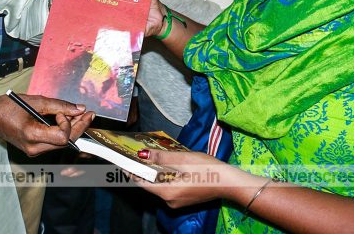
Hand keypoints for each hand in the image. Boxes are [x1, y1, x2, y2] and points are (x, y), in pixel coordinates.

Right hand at [0, 94, 93, 155]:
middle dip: (78, 127)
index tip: (63, 112)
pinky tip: (64, 120)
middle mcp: (34, 148)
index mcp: (32, 136)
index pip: (62, 137)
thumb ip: (59, 106)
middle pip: (65, 142)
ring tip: (77, 115)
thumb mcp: (35, 101)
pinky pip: (53, 143)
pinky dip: (61, 132)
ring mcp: (34, 151)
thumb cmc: (8, 107)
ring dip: (71, 129)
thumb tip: (79, 109)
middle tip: (87, 113)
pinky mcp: (34, 149)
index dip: (68, 124)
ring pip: (61, 144)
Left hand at [131, 149, 245, 207]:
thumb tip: (142, 155)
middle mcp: (169, 201)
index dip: (131, 171)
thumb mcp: (183, 159)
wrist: (230, 182)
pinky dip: (165, 176)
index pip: (141, 182)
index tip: (122, 160)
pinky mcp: (185, 198)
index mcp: (166, 193)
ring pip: (159, 185)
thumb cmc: (207, 170)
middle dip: (143, 169)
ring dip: (154, 171)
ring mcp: (177, 201)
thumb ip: (161, 158)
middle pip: (149, 184)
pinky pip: (168, 186)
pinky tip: (166, 164)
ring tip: (149, 155)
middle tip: (136, 153)